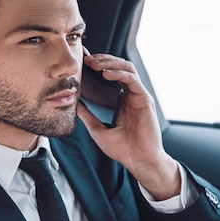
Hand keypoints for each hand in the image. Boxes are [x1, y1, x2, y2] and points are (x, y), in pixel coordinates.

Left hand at [77, 49, 179, 199]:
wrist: (138, 160)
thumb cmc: (122, 149)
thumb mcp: (97, 129)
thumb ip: (87, 115)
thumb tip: (73, 104)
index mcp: (122, 100)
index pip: (111, 75)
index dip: (98, 66)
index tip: (83, 62)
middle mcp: (131, 95)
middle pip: (119, 66)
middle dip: (103, 60)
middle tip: (87, 60)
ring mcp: (139, 96)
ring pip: (127, 68)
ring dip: (110, 62)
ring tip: (95, 64)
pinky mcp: (145, 99)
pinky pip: (133, 80)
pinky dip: (119, 74)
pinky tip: (106, 74)